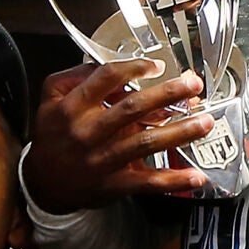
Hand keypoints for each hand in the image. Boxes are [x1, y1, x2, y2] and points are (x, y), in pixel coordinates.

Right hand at [19, 60, 215, 210]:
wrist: (43, 183)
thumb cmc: (53, 136)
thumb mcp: (51, 98)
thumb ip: (77, 75)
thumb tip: (112, 65)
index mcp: (74, 107)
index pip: (106, 79)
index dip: (135, 68)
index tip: (157, 65)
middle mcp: (89, 132)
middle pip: (133, 108)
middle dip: (167, 94)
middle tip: (193, 84)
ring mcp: (103, 160)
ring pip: (146, 142)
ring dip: (180, 132)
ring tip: (206, 121)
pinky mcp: (115, 184)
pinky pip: (148, 182)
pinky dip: (174, 180)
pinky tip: (197, 176)